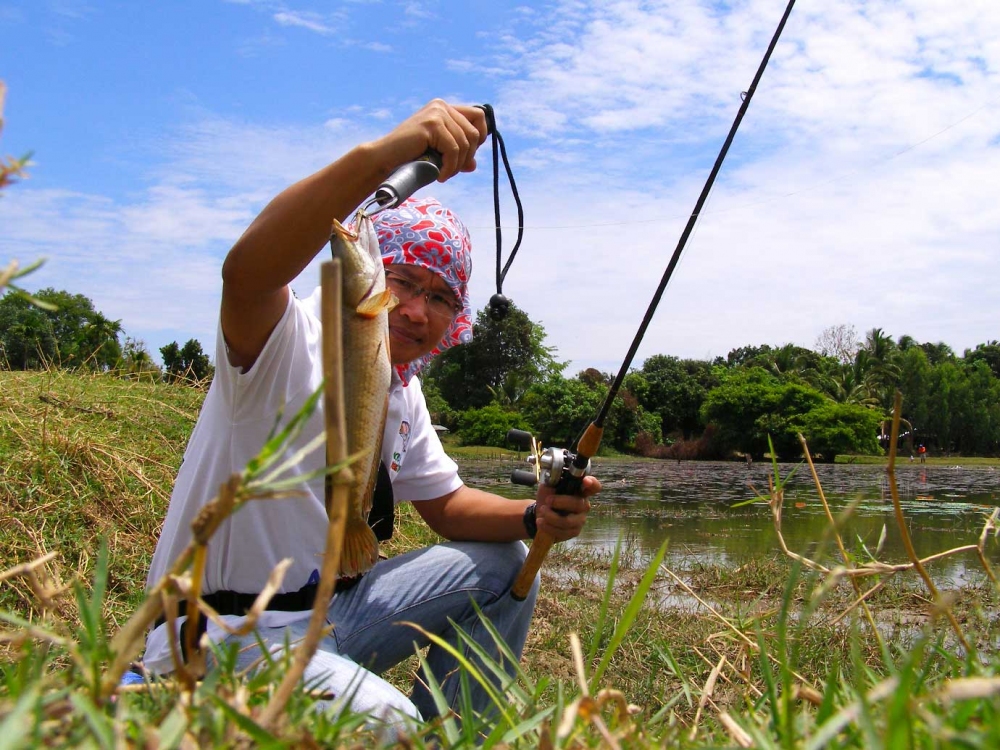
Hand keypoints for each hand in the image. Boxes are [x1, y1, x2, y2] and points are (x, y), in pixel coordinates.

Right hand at [371, 99, 487, 182]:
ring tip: (442, 174)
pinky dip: (450, 167)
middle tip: (450, 171)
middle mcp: (441, 106)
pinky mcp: (432, 124)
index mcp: (444, 108)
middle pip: (474, 133)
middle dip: (466, 157)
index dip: (480, 137)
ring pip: (465, 144)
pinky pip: (453, 150)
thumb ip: (456, 156)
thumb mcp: (438, 155)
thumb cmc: (409, 158)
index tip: (467, 155)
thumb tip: (473, 165)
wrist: (384, 159)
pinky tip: (440, 176)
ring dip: (456, 165)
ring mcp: (436, 113)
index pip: (479, 115)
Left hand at [534, 475, 600, 542]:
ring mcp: (580, 519)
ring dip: (551, 516)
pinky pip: (562, 532)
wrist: (541, 515)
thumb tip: (553, 479)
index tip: (586, 481)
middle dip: (560, 502)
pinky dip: (548, 527)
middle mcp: (583, 505)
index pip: (594, 487)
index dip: (592, 483)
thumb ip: (552, 482)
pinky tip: (541, 522)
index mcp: (580, 491)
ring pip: (568, 521)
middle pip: (578, 504)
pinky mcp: (574, 531)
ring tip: (541, 511)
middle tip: (547, 500)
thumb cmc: (548, 498)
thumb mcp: (547, 486)